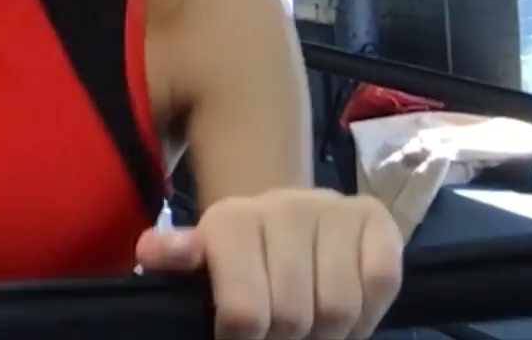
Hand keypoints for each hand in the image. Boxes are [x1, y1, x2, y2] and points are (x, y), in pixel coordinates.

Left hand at [135, 188, 402, 338]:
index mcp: (231, 220)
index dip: (244, 338)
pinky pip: (381, 284)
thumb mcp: (203, 258)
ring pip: (339, 308)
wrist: (288, 217)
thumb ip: (177, 257)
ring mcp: (332, 209)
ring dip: (330, 334)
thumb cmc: (242, 253)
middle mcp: (282, 205)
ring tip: (314, 326)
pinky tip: (348, 309)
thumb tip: (150, 250)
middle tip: (283, 333)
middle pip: (294, 316)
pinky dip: (368, 313)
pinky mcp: (374, 218)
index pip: (243, 311)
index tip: (242, 336)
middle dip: (289, 339)